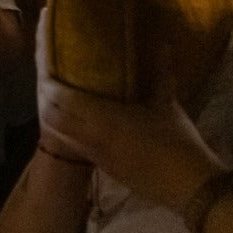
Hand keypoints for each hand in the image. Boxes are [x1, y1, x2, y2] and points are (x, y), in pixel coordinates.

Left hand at [35, 11, 221, 211]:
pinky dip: (68, 132)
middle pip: (52, 119)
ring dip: (54, 117)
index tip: (47, 65)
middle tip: (48, 80)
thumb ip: (159, 74)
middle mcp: (92, 138)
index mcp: (105, 119)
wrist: (188, 187)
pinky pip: (76, 146)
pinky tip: (78, 122)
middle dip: (45, 100)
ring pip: (61, 135)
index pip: (64, 99)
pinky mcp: (104, 170)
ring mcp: (96, 157)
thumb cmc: (177, 141)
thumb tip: (162, 44)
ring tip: (57, 99)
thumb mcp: (167, 105)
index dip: (50, 82)